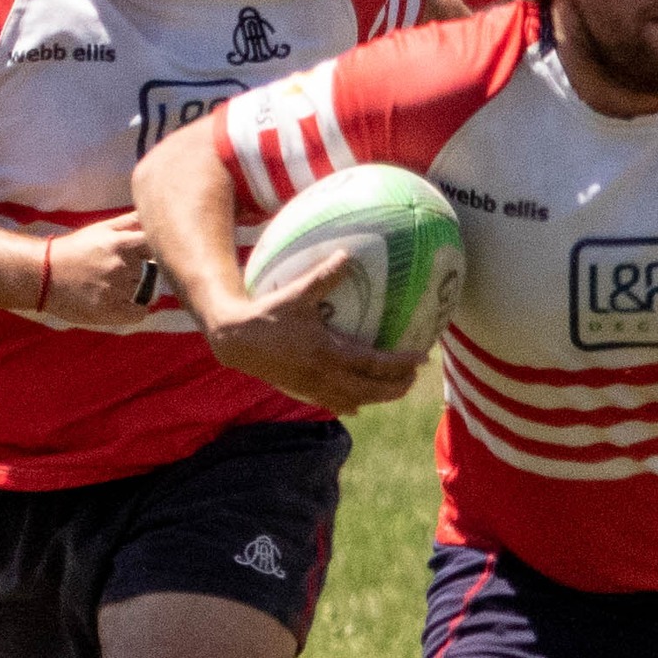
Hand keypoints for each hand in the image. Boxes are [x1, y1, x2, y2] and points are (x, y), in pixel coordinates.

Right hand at [39, 212, 155, 328]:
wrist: (43, 274)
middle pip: (155, 272)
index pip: (156, 247)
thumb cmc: (75, 248)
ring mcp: (116, 289)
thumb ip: (129, 222)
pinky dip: (138, 310)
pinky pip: (139, 313)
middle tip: (137, 275)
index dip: (159, 252)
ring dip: (145, 292)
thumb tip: (151, 212)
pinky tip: (127, 304)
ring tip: (129, 289)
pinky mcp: (109, 310)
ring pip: (149, 293)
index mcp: (120, 243)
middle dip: (150, 273)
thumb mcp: (101, 229)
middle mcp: (120, 266)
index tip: (151, 256)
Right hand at [206, 251, 423, 412]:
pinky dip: (351, 404)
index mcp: (329, 352)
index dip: (400, 363)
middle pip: (370, 389)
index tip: (421, 358)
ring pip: (355, 401)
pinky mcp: (302, 392)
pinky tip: (357, 403)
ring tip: (394, 389)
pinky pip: (333, 403)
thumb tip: (346, 254)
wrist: (236, 341)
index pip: (374, 363)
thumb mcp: (297, 293)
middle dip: (396, 387)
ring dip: (377, 397)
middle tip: (413, 378)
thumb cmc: (268, 314)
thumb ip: (324, 276)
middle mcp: (325, 375)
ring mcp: (314, 387)